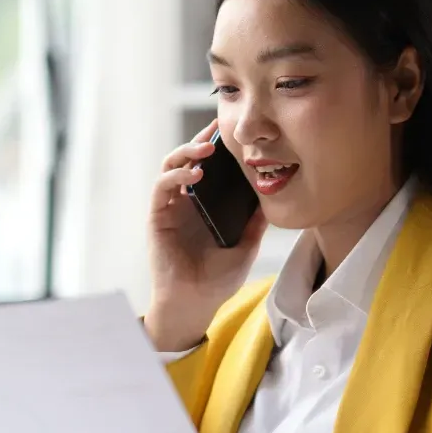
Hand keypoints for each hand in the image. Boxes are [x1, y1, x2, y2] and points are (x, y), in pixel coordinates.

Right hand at [146, 119, 266, 351]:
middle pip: (188, 159)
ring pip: (171, 166)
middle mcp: (185, 201)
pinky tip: (195, 175)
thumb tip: (273, 197)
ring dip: (186, 152)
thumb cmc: (217, 279)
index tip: (232, 131)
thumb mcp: (246, 246)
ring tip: (206, 149)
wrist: (195, 304)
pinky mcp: (158, 217)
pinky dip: (177, 176)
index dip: (217, 146)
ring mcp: (170, 208)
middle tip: (217, 129)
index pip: (208, 167)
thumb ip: (256, 222)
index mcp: (204, 205)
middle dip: (201, 140)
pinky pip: (162, 188)